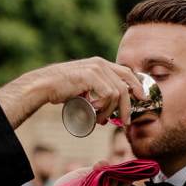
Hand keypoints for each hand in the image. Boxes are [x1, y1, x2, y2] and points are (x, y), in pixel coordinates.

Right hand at [0, 58, 142, 128]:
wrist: (44, 85)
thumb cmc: (60, 90)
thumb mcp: (82, 89)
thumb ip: (95, 96)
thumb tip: (107, 115)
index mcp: (100, 64)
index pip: (126, 72)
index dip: (136, 85)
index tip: (142, 98)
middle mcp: (100, 63)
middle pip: (125, 84)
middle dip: (128, 105)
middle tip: (126, 121)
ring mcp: (96, 68)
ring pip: (117, 93)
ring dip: (111, 111)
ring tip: (100, 121)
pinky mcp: (90, 76)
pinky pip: (108, 94)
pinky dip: (104, 108)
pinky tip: (94, 114)